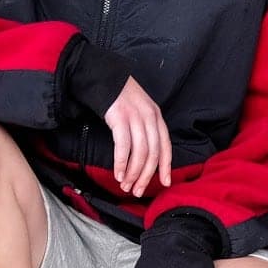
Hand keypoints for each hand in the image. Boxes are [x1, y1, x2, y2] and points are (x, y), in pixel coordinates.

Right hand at [105, 78, 170, 196]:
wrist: (102, 76)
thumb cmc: (118, 97)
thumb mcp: (138, 111)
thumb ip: (143, 129)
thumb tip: (143, 156)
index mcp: (156, 117)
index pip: (166, 147)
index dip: (166, 167)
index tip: (164, 183)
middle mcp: (150, 118)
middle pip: (153, 153)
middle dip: (146, 176)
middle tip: (137, 191)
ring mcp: (136, 117)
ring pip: (140, 153)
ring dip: (132, 173)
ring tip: (125, 185)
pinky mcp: (120, 118)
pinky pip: (123, 145)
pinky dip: (121, 162)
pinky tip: (117, 173)